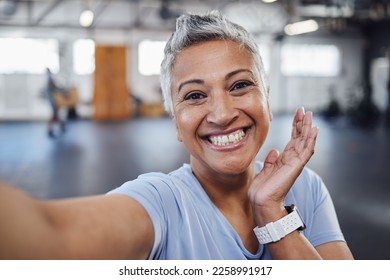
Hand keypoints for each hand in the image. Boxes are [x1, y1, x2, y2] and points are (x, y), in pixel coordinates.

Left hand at [248, 107, 317, 221]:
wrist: (261, 200)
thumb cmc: (263, 188)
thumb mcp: (265, 169)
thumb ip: (271, 160)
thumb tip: (274, 150)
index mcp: (285, 159)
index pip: (293, 139)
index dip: (295, 126)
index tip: (297, 114)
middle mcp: (292, 160)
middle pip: (300, 138)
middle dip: (302, 123)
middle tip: (304, 110)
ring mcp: (295, 163)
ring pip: (305, 141)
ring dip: (308, 128)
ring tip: (309, 115)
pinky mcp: (296, 166)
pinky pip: (306, 150)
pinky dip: (311, 140)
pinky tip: (314, 129)